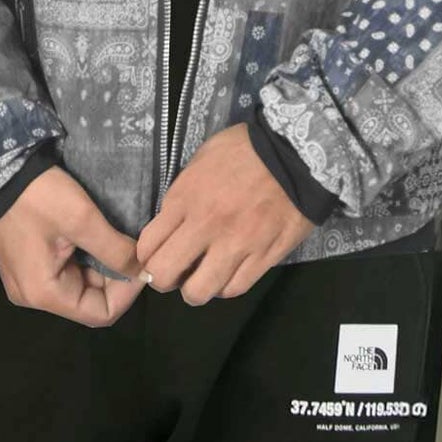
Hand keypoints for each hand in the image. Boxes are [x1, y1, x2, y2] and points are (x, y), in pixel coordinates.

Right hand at [0, 166, 148, 325]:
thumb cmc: (39, 197)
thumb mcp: (82, 220)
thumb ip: (116, 250)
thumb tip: (145, 271)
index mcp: (44, 293)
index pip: (99, 314)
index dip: (127, 292)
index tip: (143, 264)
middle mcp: (34, 296)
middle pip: (89, 300)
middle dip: (116, 277)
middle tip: (134, 248)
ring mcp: (28, 280)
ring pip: (79, 285)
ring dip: (102, 266)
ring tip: (119, 241)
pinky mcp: (29, 264)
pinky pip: (65, 271)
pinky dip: (86, 258)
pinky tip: (98, 238)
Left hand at [136, 123, 315, 303]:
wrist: (296, 153)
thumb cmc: (245, 150)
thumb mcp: (202, 159)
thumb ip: (182, 193)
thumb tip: (171, 223)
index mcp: (186, 198)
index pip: (148, 246)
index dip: (145, 257)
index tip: (154, 256)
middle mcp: (207, 226)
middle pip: (165, 274)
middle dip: (162, 279)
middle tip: (173, 272)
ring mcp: (237, 245)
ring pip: (199, 291)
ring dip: (194, 289)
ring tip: (201, 278)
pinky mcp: (264, 257)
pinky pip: (234, 288)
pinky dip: (225, 286)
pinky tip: (226, 274)